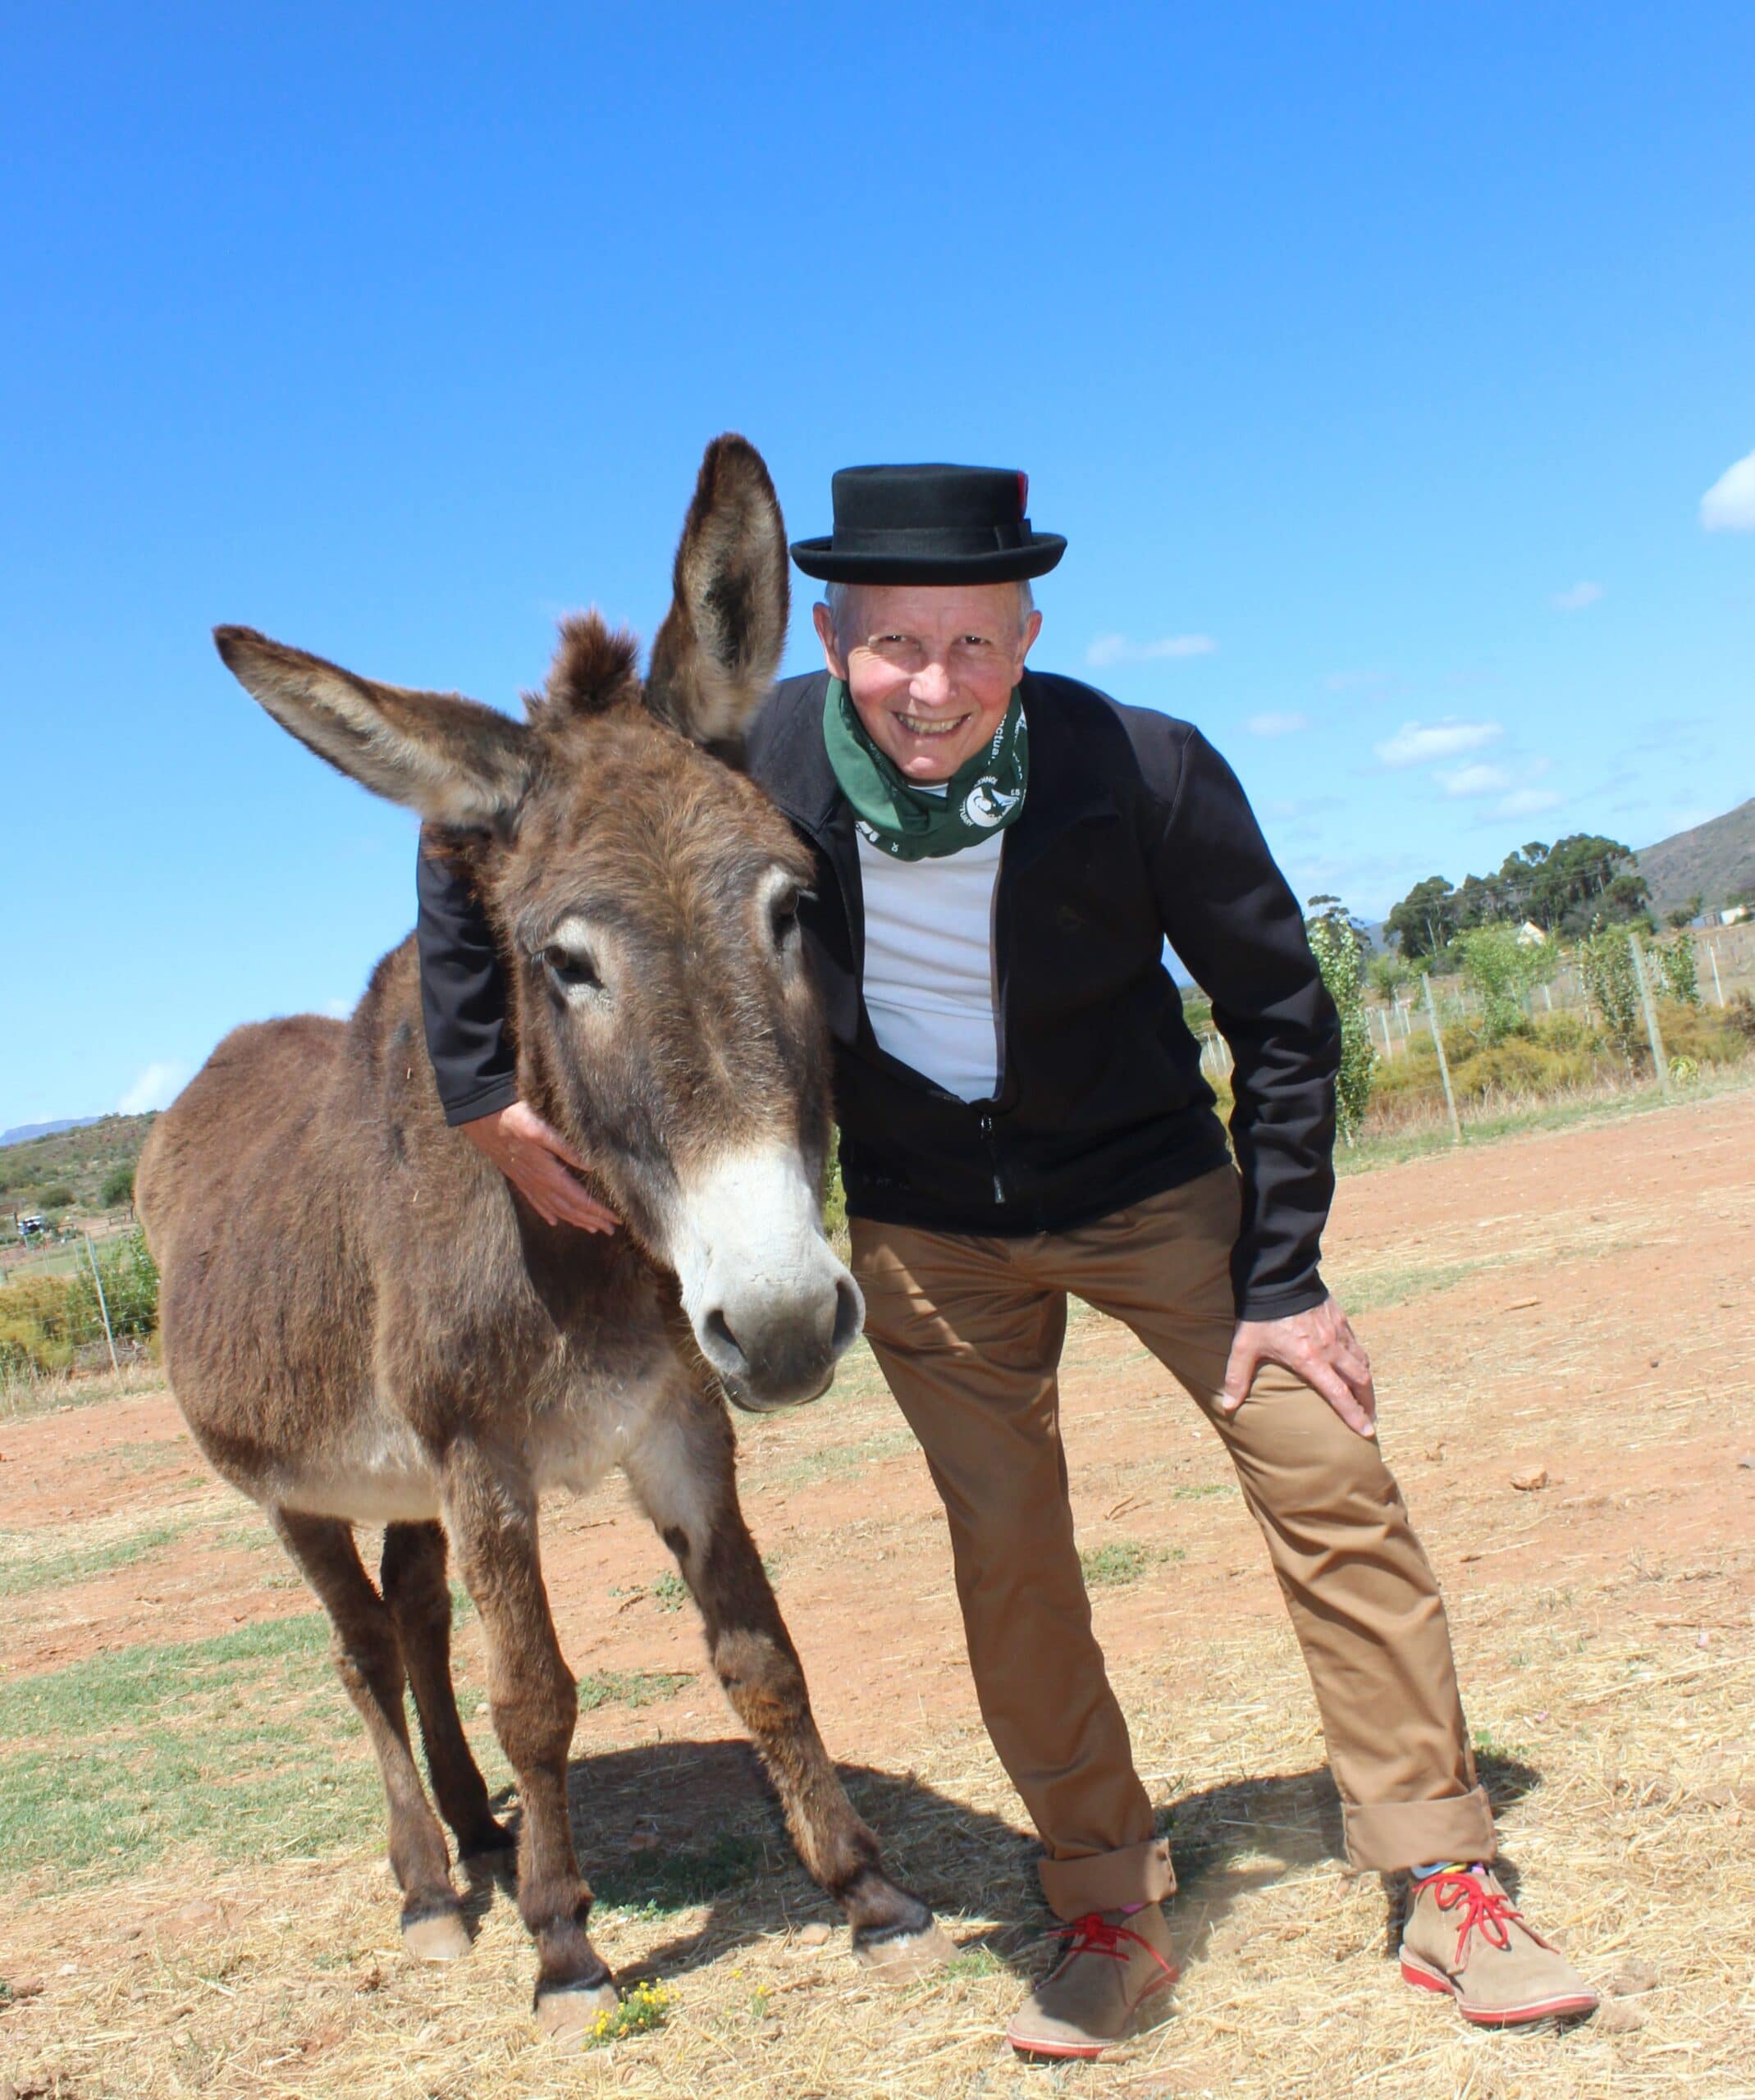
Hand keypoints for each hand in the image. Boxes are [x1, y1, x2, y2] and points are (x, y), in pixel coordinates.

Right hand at [460, 1100, 618, 1232]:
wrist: (483, 1120)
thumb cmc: (515, 1120)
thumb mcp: (542, 1130)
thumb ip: (565, 1148)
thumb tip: (589, 1165)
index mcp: (548, 1173)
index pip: (579, 1199)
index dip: (597, 1210)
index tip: (615, 1219)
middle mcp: (539, 1184)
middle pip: (570, 1209)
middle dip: (592, 1220)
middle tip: (611, 1229)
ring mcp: (528, 1183)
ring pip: (555, 1209)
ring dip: (574, 1220)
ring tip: (591, 1228)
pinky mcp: (519, 1179)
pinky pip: (536, 1202)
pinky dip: (547, 1213)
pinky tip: (554, 1221)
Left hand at [1220, 1294, 1376, 1438]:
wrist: (1278, 1276)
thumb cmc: (1260, 1315)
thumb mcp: (1245, 1347)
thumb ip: (1237, 1377)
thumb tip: (1228, 1406)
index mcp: (1310, 1360)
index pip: (1339, 1394)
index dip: (1354, 1415)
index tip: (1366, 1431)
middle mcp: (1330, 1349)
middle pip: (1360, 1381)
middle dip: (1368, 1402)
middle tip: (1370, 1418)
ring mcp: (1338, 1332)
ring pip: (1362, 1362)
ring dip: (1366, 1382)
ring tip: (1366, 1396)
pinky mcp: (1340, 1318)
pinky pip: (1356, 1344)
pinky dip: (1359, 1359)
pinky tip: (1355, 1365)